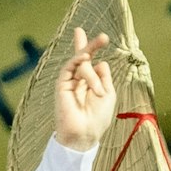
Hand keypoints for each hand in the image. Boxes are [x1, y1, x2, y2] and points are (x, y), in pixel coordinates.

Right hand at [49, 29, 115, 155]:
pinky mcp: (61, 84)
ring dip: (91, 73)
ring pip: (80, 64)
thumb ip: (104, 77)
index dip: (93, 49)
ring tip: (97, 91)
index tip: (102, 37)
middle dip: (90, 45)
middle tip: (101, 36)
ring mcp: (70, 82)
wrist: (84, 134)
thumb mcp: (108, 94)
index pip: (91, 63)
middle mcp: (79, 81)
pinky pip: (69, 67)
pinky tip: (86, 59)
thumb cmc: (98, 118)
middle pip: (83, 57)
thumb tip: (100, 62)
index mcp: (90, 84)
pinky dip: (78, 61)